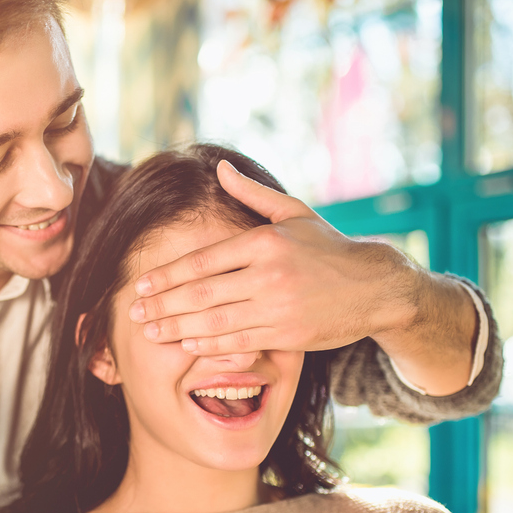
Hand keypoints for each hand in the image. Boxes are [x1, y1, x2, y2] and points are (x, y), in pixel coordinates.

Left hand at [129, 159, 419, 355]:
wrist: (377, 288)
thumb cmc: (329, 248)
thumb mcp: (294, 212)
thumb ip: (252, 194)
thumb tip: (218, 168)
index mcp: (264, 242)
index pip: (202, 261)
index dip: (167, 275)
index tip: (141, 285)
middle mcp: (268, 275)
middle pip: (201, 293)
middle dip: (163, 305)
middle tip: (135, 313)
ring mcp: (278, 308)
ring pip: (215, 321)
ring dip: (177, 328)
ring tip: (151, 331)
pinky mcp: (288, 335)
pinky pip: (239, 342)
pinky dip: (210, 344)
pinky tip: (187, 343)